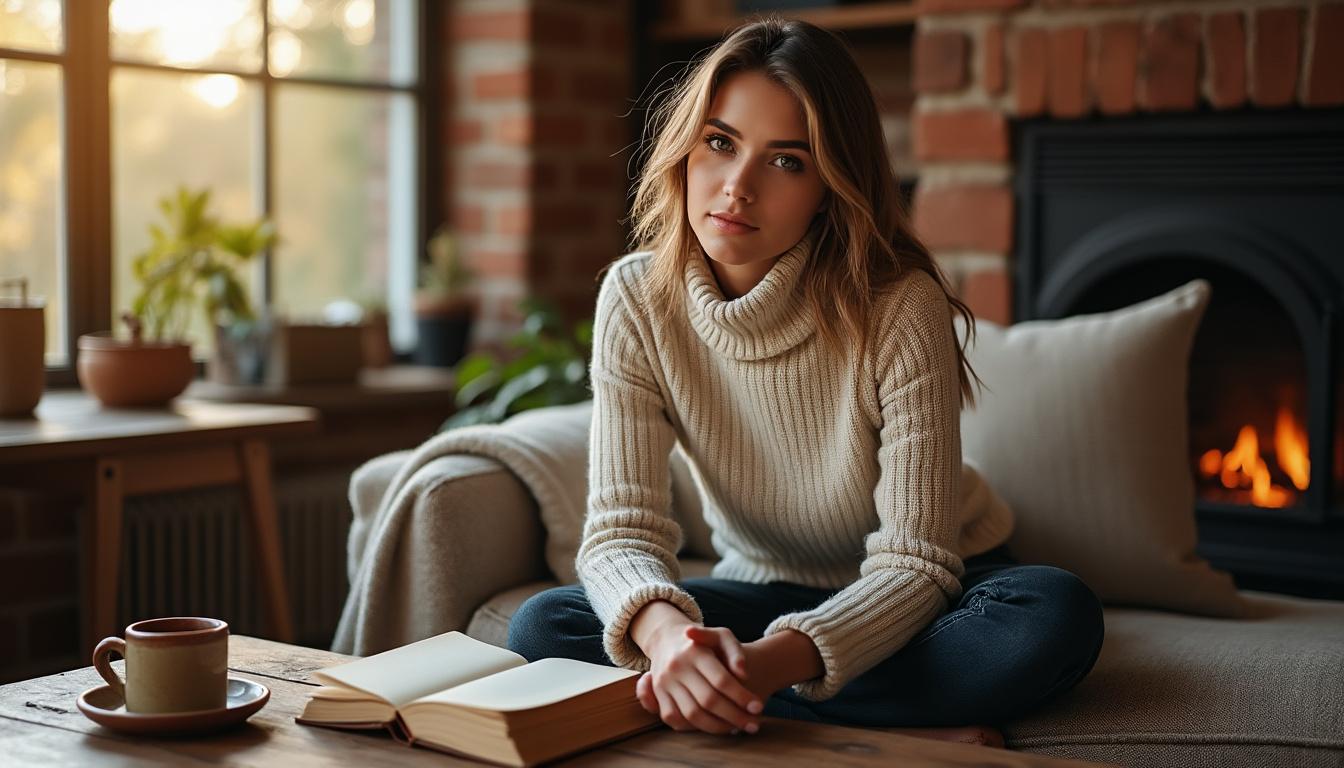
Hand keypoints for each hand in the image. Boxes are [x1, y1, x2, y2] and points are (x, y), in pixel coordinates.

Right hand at [635, 624, 763, 734]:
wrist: (667, 640)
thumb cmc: (703, 642)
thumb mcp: (722, 636)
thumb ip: (735, 652)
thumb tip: (744, 674)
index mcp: (695, 652)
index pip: (721, 680)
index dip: (741, 696)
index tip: (758, 707)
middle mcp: (676, 667)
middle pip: (708, 700)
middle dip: (734, 716)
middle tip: (753, 724)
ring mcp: (664, 682)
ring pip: (692, 714)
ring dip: (717, 727)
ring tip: (736, 727)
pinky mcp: (658, 694)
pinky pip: (674, 719)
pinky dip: (694, 728)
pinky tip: (713, 726)